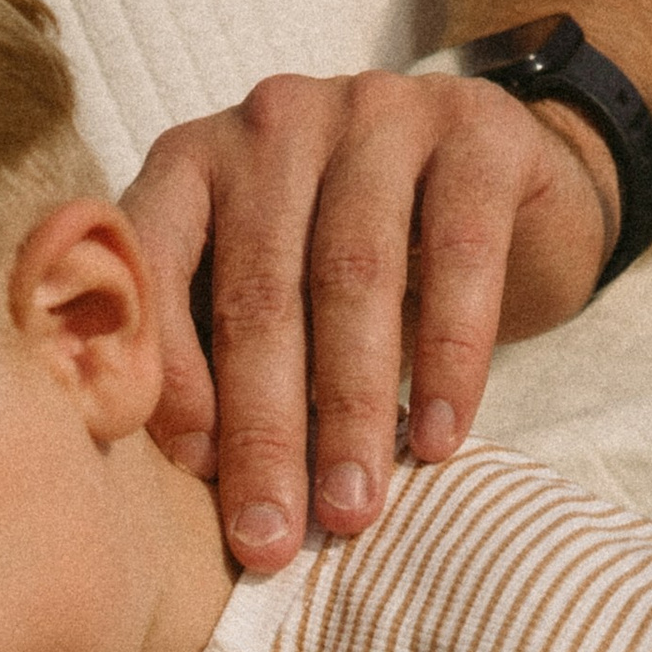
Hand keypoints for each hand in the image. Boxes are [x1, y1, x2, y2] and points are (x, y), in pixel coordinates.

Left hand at [122, 72, 614, 568]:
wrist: (494, 193)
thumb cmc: (341, 282)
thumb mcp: (259, 309)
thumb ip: (202, 363)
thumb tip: (158, 494)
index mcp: (190, 164)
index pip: (157, 267)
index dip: (170, 376)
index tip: (191, 480)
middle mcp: (272, 123)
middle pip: (259, 291)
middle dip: (263, 430)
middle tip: (268, 540)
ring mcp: (375, 111)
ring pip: (355, 276)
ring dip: (351, 409)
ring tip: (352, 510)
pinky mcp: (475, 129)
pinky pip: (458, 254)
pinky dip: (448, 359)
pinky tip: (439, 441)